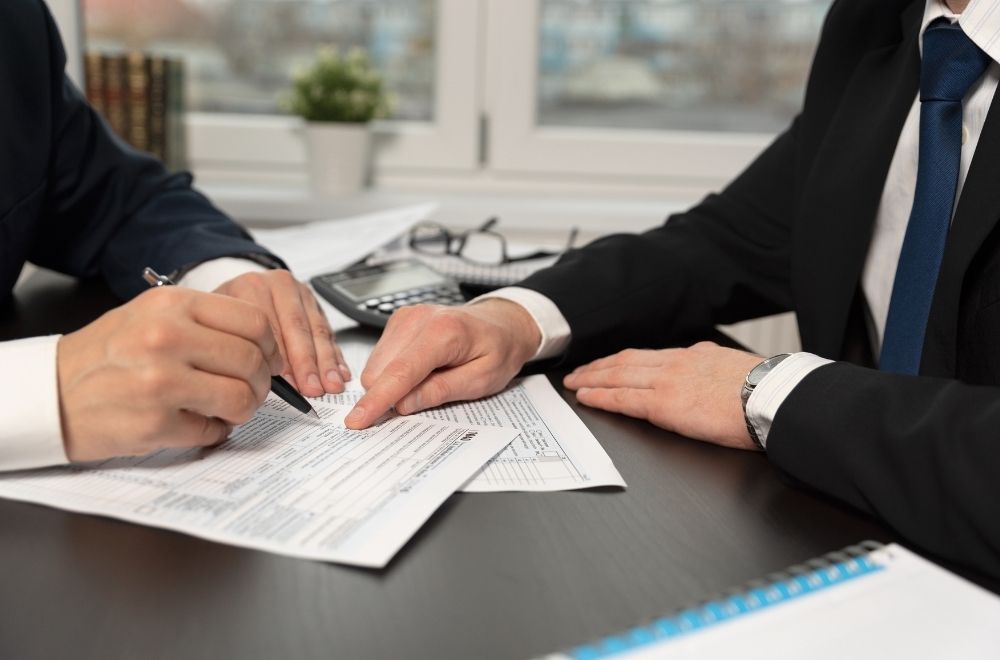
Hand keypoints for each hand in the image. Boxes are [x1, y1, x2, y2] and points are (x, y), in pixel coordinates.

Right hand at [57, 287, 283, 461]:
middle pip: (252, 362)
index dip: (270, 346)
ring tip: (225, 409)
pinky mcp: (155, 422)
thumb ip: (206, 322)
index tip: (268, 360)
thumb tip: (264, 345)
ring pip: (241, 398)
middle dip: (261, 383)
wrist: (52, 393)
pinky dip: (214, 431)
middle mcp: (167, 338)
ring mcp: (161, 381)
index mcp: (172, 305)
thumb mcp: (153, 316)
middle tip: (250, 390)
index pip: (254, 322)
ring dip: (242, 409)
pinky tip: (195, 422)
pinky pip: (214, 430)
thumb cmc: (108, 355)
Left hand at [213, 269, 348, 396]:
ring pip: (318, 331)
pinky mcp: (316, 305)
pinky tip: (339, 372)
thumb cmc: (226, 316)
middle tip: (312, 387)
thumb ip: (233, 347)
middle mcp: (279, 286)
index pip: (270, 326)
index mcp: (251, 286)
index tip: (288, 384)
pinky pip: (329, 332)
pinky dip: (335, 355)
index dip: (280, 359)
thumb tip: (253, 383)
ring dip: (326, 362)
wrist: (238, 292)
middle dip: (307, 363)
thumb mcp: (219, 326)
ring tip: (330, 384)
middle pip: (297, 327)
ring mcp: (301, 294)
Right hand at [345, 299, 541, 428]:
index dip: (377, 400)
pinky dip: (394, 372)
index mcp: (443, 332)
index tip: (356, 420)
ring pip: (376, 366)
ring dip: (394, 383)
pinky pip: (381, 357)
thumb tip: (403, 405)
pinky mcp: (398, 321)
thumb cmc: (498, 350)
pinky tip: (422, 369)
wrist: (502, 324)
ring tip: (431, 377)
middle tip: (427, 395)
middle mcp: (418, 319)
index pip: (400, 372)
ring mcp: (405, 317)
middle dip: (391, 395)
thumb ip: (441, 391)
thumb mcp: (481, 381)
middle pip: (380, 371)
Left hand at [562, 342, 762, 449]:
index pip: (650, 357)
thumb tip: (709, 373)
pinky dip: (600, 396)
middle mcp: (677, 363)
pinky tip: (585, 396)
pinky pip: (623, 398)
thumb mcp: (737, 369)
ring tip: (574, 383)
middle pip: (627, 361)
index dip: (625, 360)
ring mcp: (668, 381)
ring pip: (619, 376)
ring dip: (593, 379)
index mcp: (696, 356)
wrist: (773, 398)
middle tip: (579, 372)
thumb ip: (716, 369)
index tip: (610, 364)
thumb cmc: (766, 392)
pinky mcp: (664, 404)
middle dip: (600, 367)